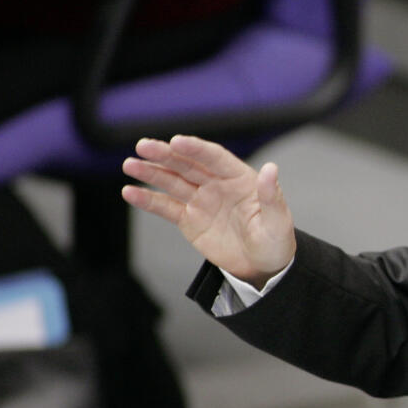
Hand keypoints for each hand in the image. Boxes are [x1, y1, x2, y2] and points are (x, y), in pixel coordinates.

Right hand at [121, 135, 295, 287]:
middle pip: (188, 164)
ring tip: (130, 164)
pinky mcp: (189, 219)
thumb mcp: (278, 221)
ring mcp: (201, 200)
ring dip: (151, 172)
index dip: (196, 149)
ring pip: (172, 181)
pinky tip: (130, 192)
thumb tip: (271, 169)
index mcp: (239, 178)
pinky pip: (166, 207)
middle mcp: (217, 184)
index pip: (214, 158)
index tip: (176, 141)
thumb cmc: (276, 241)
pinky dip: (148, 200)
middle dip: (165, 154)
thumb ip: (271, 196)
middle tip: (144, 146)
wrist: (262, 266)